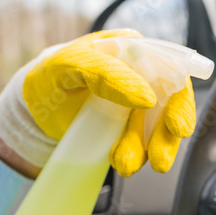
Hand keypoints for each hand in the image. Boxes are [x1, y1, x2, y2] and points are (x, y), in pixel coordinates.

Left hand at [0, 29, 196, 176]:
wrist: (36, 105)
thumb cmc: (51, 75)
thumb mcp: (69, 65)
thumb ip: (105, 73)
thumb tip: (147, 96)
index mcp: (131, 49)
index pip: (169, 70)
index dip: (179, 99)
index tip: (176, 127)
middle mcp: (142, 75)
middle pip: (171, 105)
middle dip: (166, 135)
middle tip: (160, 159)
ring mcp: (137, 104)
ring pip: (158, 129)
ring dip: (149, 151)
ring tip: (126, 165)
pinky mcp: (129, 128)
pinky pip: (142, 144)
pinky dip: (136, 156)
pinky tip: (121, 162)